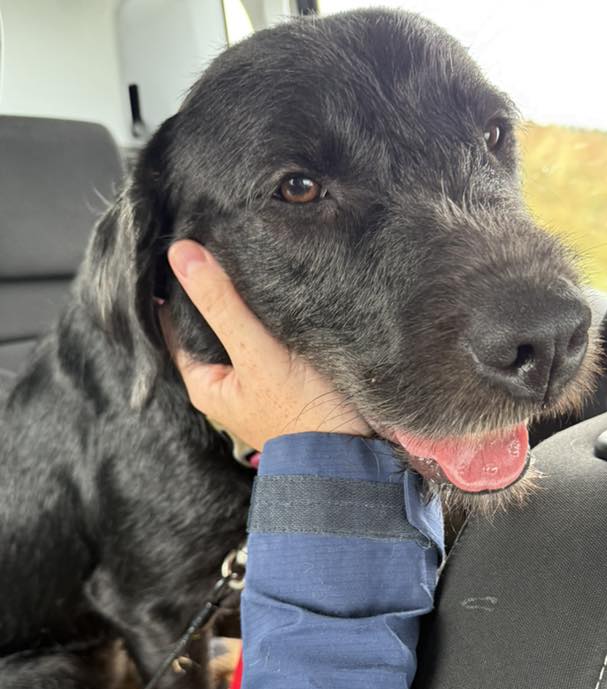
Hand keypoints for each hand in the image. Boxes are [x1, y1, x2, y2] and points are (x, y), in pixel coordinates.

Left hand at [163, 240, 369, 450]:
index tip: (182, 242)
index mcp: (202, 382)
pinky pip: (262, 334)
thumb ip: (220, 305)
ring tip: (242, 249)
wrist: (352, 451)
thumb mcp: (255, 353)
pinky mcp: (282, 375)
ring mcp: (253, 380)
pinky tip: (272, 285)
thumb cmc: (302, 411)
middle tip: (213, 236)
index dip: (176, 286)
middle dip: (209, 288)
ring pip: (235, 327)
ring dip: (238, 297)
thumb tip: (180, 253)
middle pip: (205, 323)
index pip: (172, 323)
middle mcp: (222, 382)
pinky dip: (262, 312)